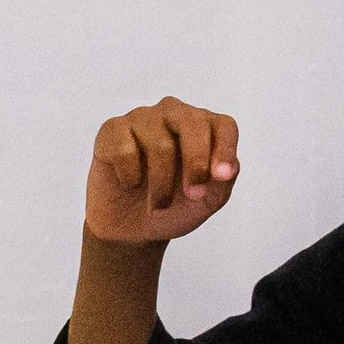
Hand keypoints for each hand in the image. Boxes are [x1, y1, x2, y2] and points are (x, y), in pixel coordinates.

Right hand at [84, 98, 240, 245]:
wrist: (132, 228)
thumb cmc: (173, 208)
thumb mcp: (205, 203)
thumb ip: (222, 183)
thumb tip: (230, 167)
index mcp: (202, 128)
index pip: (223, 125)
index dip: (225, 149)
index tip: (220, 177)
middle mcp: (173, 115)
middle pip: (192, 123)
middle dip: (195, 164)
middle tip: (193, 195)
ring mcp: (142, 119)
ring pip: (159, 143)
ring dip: (161, 185)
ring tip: (159, 204)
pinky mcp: (112, 130)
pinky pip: (125, 150)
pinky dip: (130, 176)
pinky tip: (129, 182)